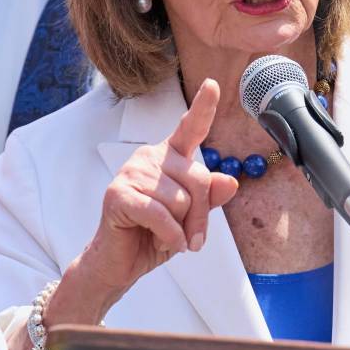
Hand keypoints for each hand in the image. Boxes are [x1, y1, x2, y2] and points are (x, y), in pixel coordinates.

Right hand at [43, 79, 239, 327]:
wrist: (119, 265)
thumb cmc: (154, 236)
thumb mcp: (189, 219)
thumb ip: (209, 199)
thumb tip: (231, 181)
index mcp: (168, 157)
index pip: (189, 129)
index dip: (203, 107)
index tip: (213, 84)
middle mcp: (150, 157)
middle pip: (199, 178)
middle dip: (201, 215)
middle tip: (193, 240)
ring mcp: (132, 172)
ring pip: (181, 199)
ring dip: (181, 229)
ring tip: (165, 237)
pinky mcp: (118, 193)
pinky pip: (160, 214)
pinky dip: (169, 235)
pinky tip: (163, 244)